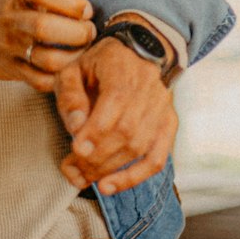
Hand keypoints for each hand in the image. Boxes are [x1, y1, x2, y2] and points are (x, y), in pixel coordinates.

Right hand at [0, 0, 95, 89]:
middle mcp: (11, 18)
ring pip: (45, 59)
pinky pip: (40, 80)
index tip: (87, 10)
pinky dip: (60, 77)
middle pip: (43, 27)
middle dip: (76, 33)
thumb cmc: (18, 6)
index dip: (70, 2)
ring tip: (83, 51)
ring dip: (73, 57)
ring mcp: (10, 46)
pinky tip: (69, 67)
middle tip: (89, 33)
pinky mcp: (11, 69)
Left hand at [55, 38, 177, 195]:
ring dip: (110, 169)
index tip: (77, 150)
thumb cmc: (97, 64)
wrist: (136, 52)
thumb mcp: (73, 69)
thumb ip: (71, 96)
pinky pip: (158, 158)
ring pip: (140, 147)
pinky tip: (109, 186)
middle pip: (127, 130)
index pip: (116, 102)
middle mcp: (149, 87)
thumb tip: (77, 129)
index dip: (97, 131)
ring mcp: (163, 107)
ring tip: (83, 179)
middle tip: (72, 170)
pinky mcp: (168, 124)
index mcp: (123, 68)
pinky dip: (135, 176)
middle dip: (97, 156)